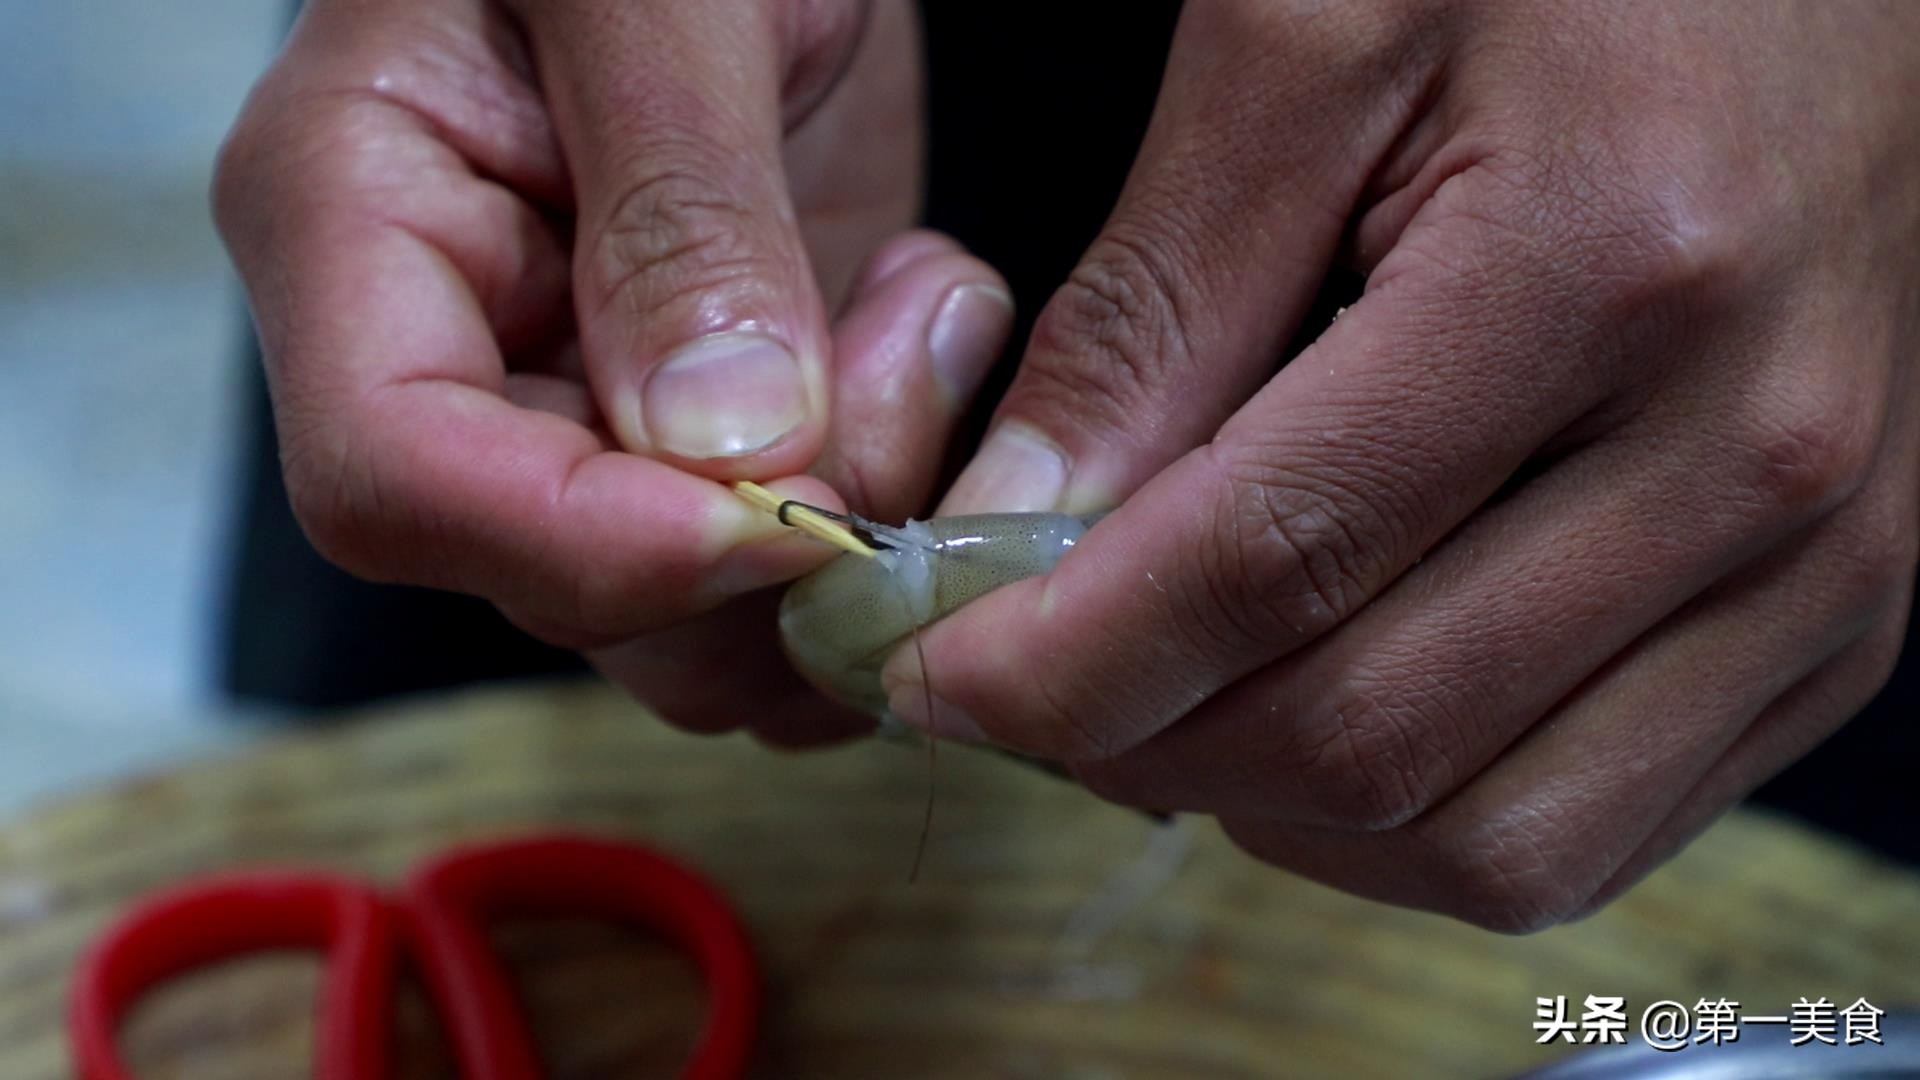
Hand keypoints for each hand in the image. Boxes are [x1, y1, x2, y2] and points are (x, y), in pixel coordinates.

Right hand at [214, 1, 1010, 738]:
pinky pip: (794, 560)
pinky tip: (927, 326)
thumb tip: (725, 448)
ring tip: (922, 313)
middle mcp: (460, 347)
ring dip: (851, 512)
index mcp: (354, 222)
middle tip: (894, 355)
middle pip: (557, 584)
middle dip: (759, 533)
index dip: (582, 541)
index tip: (778, 508)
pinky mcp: (719, 420)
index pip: (390, 481)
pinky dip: (899, 488)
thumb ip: (679, 203)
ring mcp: (593, 397)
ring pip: (692, 616)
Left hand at [888, 0, 1919, 928]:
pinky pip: (1598, 825)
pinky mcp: (1840, 617)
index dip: (1060, 659)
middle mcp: (1755, 449)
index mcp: (1605, 266)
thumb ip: (1154, 304)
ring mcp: (1827, 560)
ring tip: (1170, 700)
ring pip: (1492, 843)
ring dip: (1279, 810)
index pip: (1269, 564)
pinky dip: (1424, 823)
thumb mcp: (1307, 41)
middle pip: (1372, 738)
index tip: (927, 672)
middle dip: (1141, 745)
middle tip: (1023, 683)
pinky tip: (1329, 705)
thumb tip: (1006, 529)